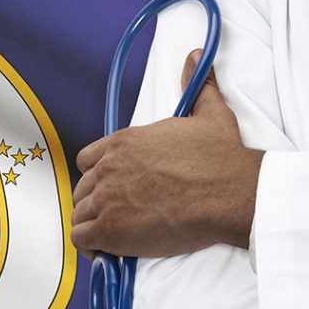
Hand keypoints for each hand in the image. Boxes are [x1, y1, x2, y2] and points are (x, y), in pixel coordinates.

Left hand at [71, 50, 263, 258]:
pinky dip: (90, 247)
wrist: (229, 192)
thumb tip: (197, 57)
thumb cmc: (220, 158)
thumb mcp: (209, 113)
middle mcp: (108, 167)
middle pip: (82, 188)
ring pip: (79, 214)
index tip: (112, 186)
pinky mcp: (110, 229)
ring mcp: (106, 199)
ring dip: (92, 225)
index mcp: (123, 142)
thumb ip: (197, 85)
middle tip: (116, 214)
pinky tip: (106, 251)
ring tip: (111, 235)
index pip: (87, 160)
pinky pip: (82, 239)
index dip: (97, 175)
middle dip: (96, 201)